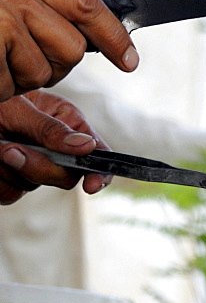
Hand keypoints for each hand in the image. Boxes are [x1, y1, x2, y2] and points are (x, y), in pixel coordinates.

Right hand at [0, 0, 139, 100]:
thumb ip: (33, 0)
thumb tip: (79, 32)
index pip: (84, 2)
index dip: (113, 35)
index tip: (130, 60)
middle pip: (72, 48)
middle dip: (55, 66)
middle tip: (20, 62)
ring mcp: (1, 15)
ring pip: (43, 73)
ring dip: (20, 79)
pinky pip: (11, 85)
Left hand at [0, 89, 110, 204]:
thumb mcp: (19, 109)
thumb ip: (51, 130)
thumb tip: (86, 147)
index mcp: (67, 122)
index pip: (96, 152)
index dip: (99, 172)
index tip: (91, 184)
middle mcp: (54, 147)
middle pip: (65, 176)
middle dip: (38, 166)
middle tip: (11, 151)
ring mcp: (33, 166)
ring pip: (33, 185)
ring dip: (9, 169)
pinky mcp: (12, 181)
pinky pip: (11, 193)